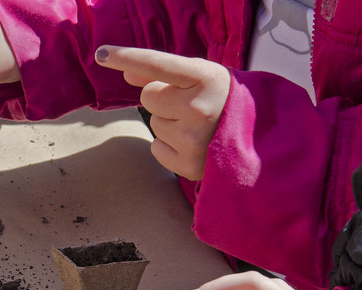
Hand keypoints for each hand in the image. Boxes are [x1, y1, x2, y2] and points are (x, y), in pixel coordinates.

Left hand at [95, 45, 229, 179]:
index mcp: (206, 78)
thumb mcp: (201, 77)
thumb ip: (163, 72)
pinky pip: (156, 148)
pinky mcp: (188, 164)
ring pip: (154, 123)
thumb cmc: (222, 100)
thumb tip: (127, 74)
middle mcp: (200, 108)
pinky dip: (169, 147)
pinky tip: (193, 144)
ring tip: (197, 126)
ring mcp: (193, 139)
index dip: (128, 57)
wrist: (259, 138)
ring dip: (169, 123)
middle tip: (190, 105)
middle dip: (163, 99)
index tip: (102, 54)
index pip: (158, 64)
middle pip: (148, 97)